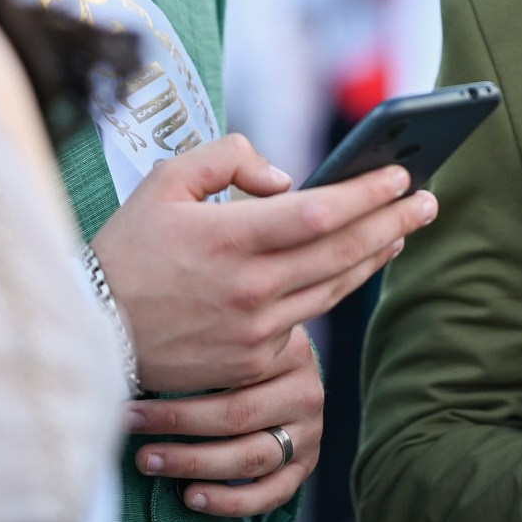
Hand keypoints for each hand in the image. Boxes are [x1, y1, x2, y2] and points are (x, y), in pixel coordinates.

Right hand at [91, 134, 436, 391]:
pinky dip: (337, 289)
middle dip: (393, 220)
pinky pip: (307, 320)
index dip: (367, 194)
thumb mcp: (164, 182)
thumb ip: (227, 161)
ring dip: (375, 255)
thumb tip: (286, 180)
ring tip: (403, 229)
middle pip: (342, 251)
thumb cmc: (128, 249)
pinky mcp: (251, 361)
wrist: (92, 334)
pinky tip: (356, 267)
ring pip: (334, 287)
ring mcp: (252, 330)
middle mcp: (247, 288)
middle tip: (429, 199)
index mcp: (226, 239)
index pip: (319, 213)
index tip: (401, 174)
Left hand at [126, 325, 322, 517]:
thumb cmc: (239, 355)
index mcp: (292, 351)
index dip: (180, 388)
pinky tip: (191, 497)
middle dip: (178, 424)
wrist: (281, 376)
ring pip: (252, 457)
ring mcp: (310, 432)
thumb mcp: (233, 338)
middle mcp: (306, 392)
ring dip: (194, 463)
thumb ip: (206, 346)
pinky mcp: (306, 465)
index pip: (236, 371)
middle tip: (130, 426)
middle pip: (240, 414)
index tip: (131, 399)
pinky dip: (230, 501)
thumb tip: (139, 358)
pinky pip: (271, 494)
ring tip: (150, 462)